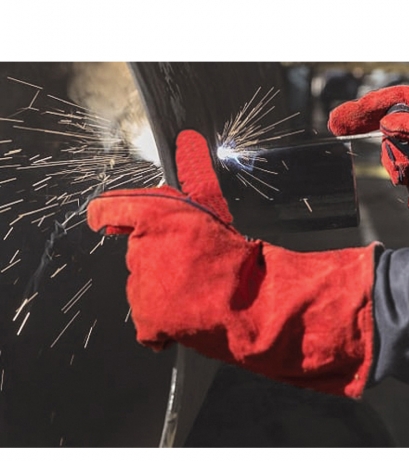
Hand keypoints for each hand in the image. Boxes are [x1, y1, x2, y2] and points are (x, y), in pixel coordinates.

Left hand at [87, 130, 377, 397]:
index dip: (107, 215)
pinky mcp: (148, 320)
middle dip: (160, 256)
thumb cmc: (234, 251)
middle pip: (138, 251)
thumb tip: (188, 137)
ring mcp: (142, 288)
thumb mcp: (213, 205)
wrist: (249, 300)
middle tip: (192, 262)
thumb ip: (196, 171)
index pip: (109, 210)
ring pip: (145, 284)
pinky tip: (189, 315)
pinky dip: (165, 323)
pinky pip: (150, 322)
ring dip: (165, 287)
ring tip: (197, 289)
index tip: (105, 222)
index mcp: (152, 216)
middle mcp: (139, 250)